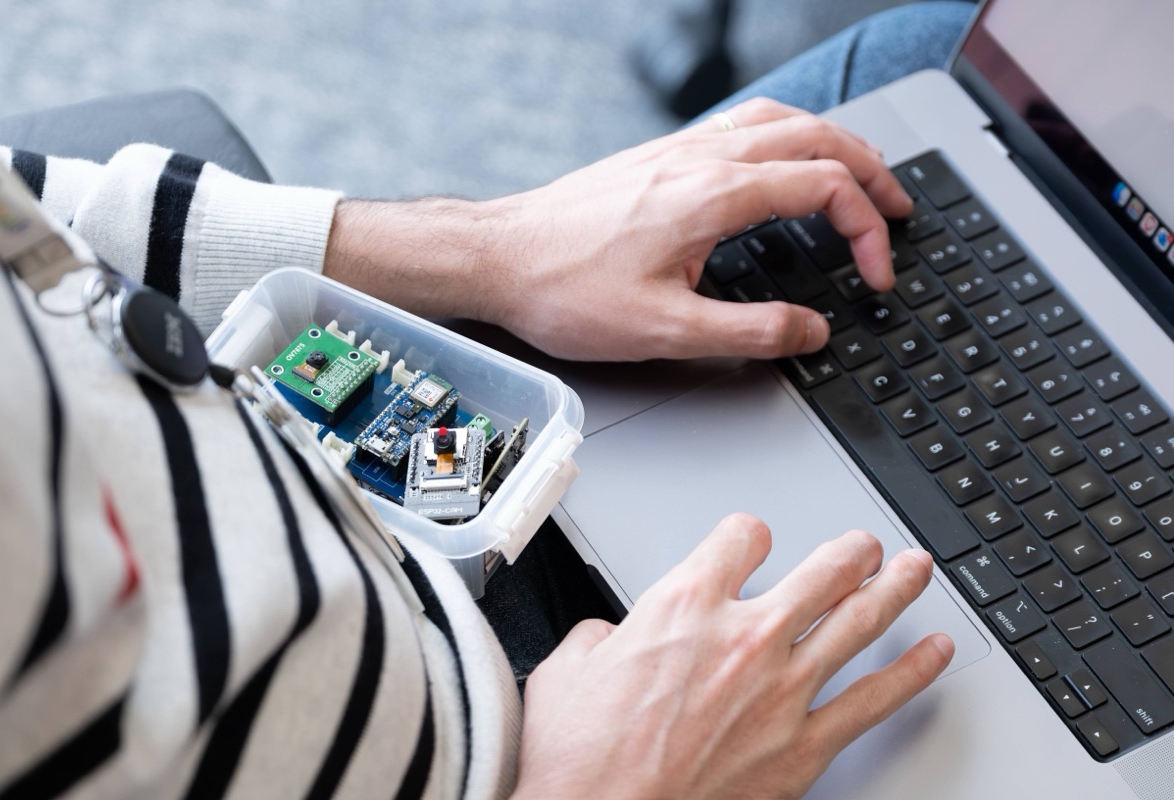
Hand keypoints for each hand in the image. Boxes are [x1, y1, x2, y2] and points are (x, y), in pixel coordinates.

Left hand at [324, 98, 910, 361]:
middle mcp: (701, 159)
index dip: (869, 230)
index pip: (826, 188)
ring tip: (860, 176)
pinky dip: (785, 137)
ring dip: (832, 143)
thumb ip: (751, 332)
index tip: (877, 275)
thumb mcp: (666, 331)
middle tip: (901, 208)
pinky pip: (741, 126)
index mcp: (714, 195)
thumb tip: (812, 330)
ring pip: (780, 121)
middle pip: (817, 136)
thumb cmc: (565, 290)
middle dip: (873, 170)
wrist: (498, 258)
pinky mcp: (657, 158)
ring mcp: (678, 151)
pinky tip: (781, 163)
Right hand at [512, 514, 953, 799]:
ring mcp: (782, 690)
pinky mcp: (804, 746)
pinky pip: (875, 698)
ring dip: (893, 588)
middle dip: (848, 551)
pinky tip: (934, 654)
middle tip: (862, 546)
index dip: (748, 535)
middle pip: (821, 570)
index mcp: (684, 604)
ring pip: (859, 620)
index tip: (752, 542)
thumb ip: (599, 637)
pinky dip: (913, 671)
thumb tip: (608, 637)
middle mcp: (744, 636)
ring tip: (912, 571)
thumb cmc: (582, 759)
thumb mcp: (566, 670)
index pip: (741, 537)